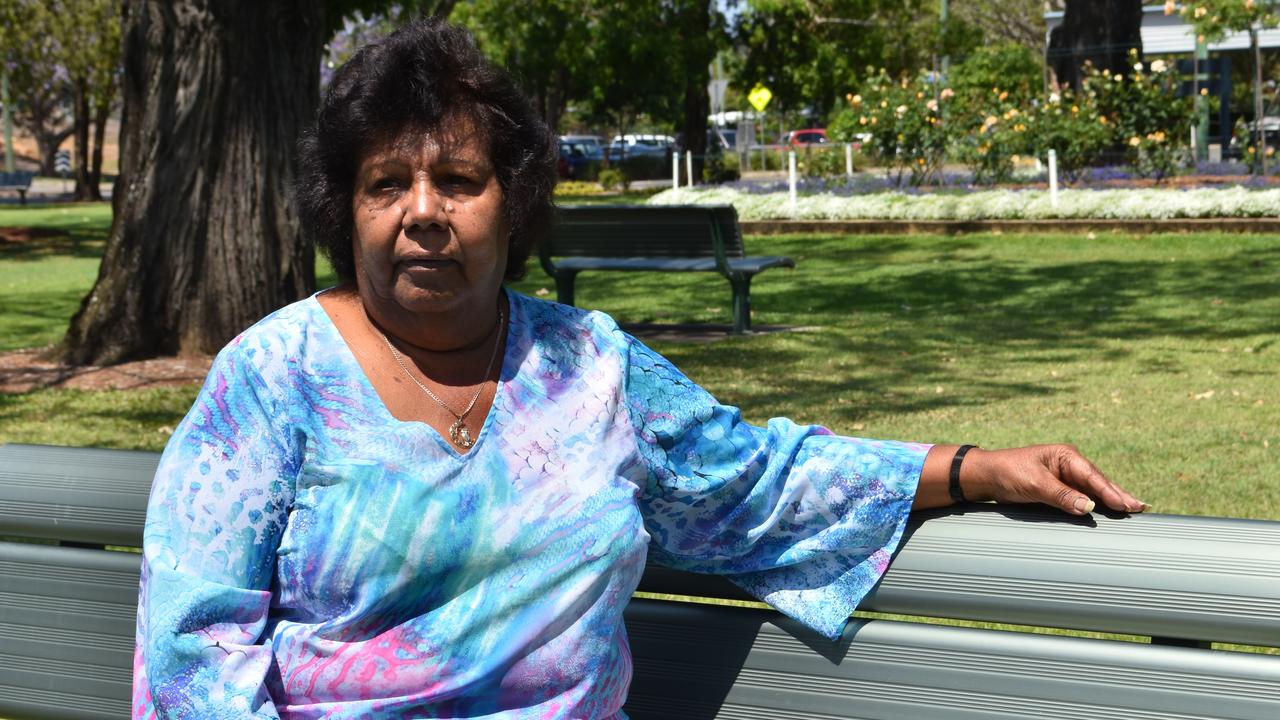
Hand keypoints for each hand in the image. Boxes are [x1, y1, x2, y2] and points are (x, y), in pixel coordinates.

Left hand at [914, 444, 1149, 514]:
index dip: (1111, 493)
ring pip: (1094, 490)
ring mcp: (1066, 475)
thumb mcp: (1034, 484)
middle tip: (1142, 508)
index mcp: (1066, 456)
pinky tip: (1109, 511)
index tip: (1128, 506)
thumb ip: (1061, 495)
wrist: (987, 475)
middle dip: (1119, 495)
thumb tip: (1089, 508)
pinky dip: (1097, 504)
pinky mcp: (1060, 487)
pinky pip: (1083, 496)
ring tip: (1134, 509)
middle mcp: (1069, 464)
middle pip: (1100, 482)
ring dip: (1112, 500)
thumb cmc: (1008, 473)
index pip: (1094, 477)